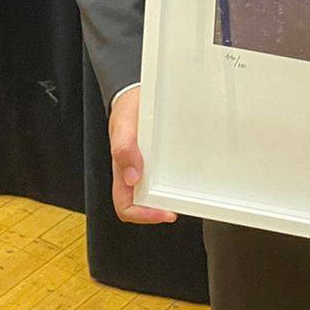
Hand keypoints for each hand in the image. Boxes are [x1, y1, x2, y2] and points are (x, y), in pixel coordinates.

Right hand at [108, 86, 176, 223]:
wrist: (136, 94)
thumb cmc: (127, 110)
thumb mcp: (123, 124)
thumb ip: (123, 148)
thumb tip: (132, 178)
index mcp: (121, 172)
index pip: (127, 207)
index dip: (144, 215)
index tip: (165, 212)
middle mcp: (135, 173)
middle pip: (147, 204)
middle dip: (164, 208)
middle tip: (183, 203)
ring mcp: (149, 167)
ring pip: (159, 191)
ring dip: (172, 194)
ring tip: (189, 190)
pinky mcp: (161, 158)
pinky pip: (168, 174)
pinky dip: (177, 177)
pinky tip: (188, 171)